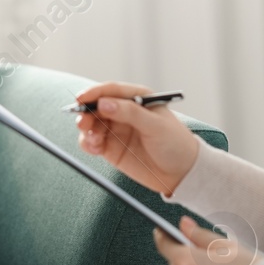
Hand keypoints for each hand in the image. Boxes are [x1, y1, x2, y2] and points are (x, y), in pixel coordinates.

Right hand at [74, 80, 201, 196]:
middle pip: (96, 106)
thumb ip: (130, 113)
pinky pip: (92, 142)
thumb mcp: (156, 125)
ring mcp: (116, 129)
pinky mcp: (111, 148)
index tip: (81, 99)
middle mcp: (124, 112)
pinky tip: (94, 148)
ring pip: (91, 124)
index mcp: (137, 98)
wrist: (182, 173)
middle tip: (84, 123)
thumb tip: (104, 103)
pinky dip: (88, 143)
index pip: (111, 90)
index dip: (94, 93)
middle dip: (86, 113)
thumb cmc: (176, 144)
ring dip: (86, 129)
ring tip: (93, 140)